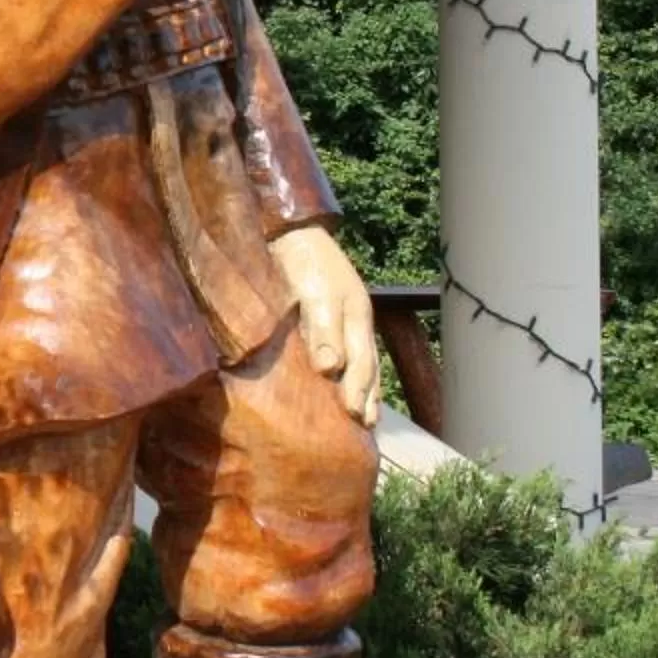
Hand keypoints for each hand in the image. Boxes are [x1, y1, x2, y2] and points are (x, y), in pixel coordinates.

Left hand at [270, 226, 381, 426]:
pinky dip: (348, 372)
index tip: (356, 419)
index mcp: (357, 317)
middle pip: (368, 366)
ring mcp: (345, 318)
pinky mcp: (327, 315)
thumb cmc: (303, 262)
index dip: (358, 392)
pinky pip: (345, 350)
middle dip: (368, 396)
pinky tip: (341, 384)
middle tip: (366, 427)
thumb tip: (330, 371)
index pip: (362, 365)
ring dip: (363, 389)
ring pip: (361, 360)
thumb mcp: (316, 295)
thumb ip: (324, 332)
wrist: (290, 231)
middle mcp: (356, 321)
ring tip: (363, 416)